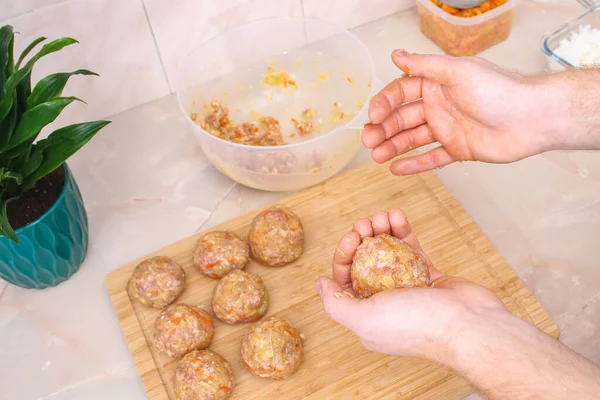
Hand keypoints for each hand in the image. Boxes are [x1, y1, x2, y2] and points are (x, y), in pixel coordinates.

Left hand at [315, 209, 508, 361]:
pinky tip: (398, 215)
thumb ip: (335, 304)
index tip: (351, 239)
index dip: (344, 256)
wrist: (469, 325)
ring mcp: (407, 288)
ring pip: (387, 252)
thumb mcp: (364, 319)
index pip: (344, 281)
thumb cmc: (416, 324)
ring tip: (384, 215)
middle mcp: (385, 302)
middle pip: (364, 263)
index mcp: (366, 316)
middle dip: (362, 239)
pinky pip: (410, 248)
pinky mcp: (428, 275)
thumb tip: (319, 285)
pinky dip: (403, 230)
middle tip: (366, 223)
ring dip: (382, 230)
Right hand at [364, 51, 558, 174]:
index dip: (384, 104)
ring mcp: (447, 129)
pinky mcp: (457, 149)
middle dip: (383, 129)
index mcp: (436, 84)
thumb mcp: (457, 71)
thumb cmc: (499, 90)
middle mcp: (438, 105)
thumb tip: (396, 54)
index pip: (401, 93)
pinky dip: (414, 164)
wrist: (532, 118)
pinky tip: (396, 169)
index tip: (374, 117)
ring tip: (376, 157)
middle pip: (402, 118)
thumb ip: (424, 65)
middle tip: (369, 142)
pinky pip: (431, 158)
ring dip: (393, 147)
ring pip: (412, 139)